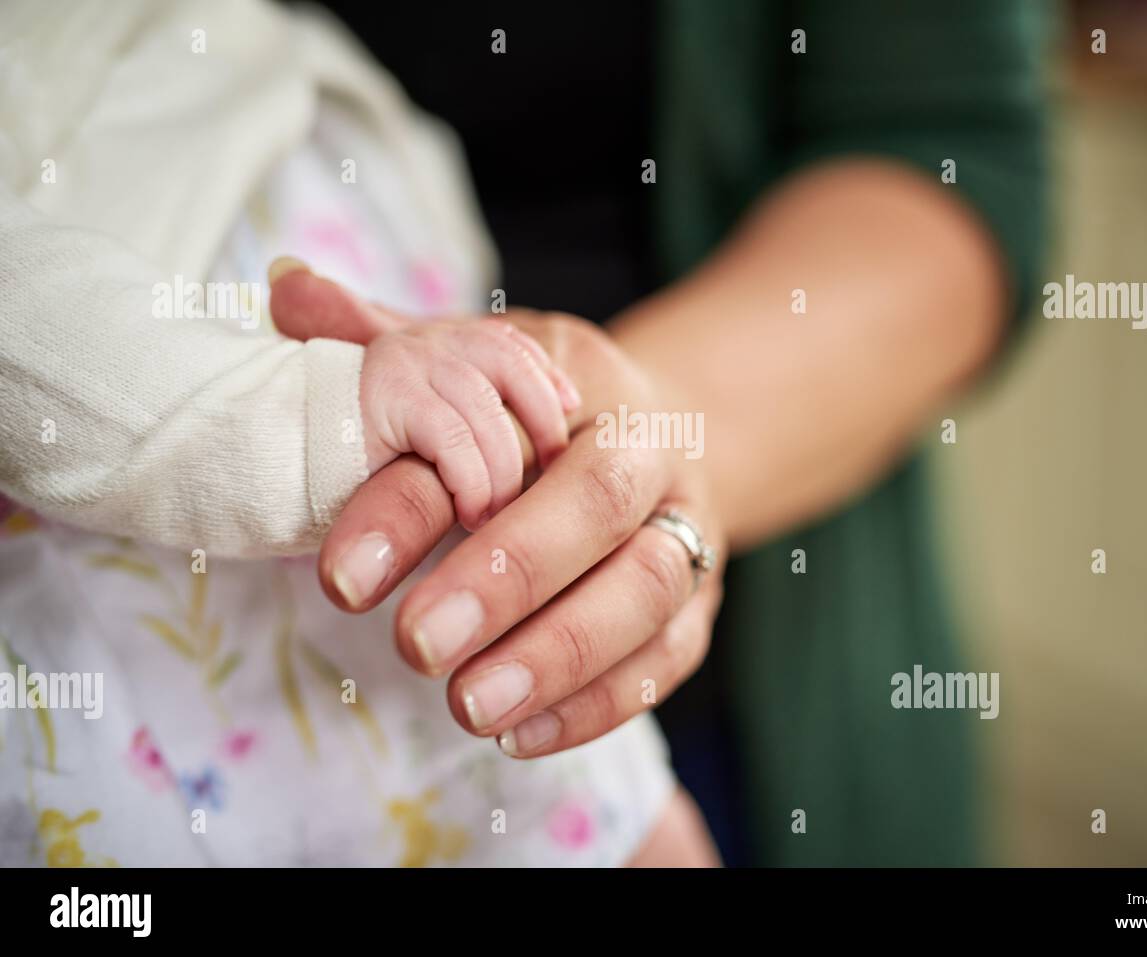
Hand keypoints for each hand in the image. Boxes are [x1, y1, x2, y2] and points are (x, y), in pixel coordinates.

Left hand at [270, 264, 726, 756]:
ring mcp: (688, 531)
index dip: (422, 501)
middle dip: (508, 577)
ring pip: (646, 591)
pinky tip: (520, 735)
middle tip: (418, 646)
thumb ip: (387, 339)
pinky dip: (599, 703)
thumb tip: (287, 288)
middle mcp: (651, 452)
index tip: (346, 573)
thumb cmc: (550, 408)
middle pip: (596, 507)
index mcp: (586, 381)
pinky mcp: (698, 607)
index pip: (501, 433)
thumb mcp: (476, 362)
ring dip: (559, 654)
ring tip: (470, 706)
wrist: (674, 438)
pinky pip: (666, 660)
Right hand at [361, 318, 580, 529]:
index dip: (544, 378)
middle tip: (554, 474)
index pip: (508, 343)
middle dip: (540, 420)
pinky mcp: (381, 396)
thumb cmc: (353, 459)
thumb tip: (524, 401)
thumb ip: (466, 417)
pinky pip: (451, 435)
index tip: (572, 414)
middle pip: (506, 363)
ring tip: (498, 513)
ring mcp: (399, 362)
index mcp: (433, 341)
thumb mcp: (423, 433)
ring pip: (482, 407)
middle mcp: (417, 340)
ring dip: (500, 468)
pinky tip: (472, 512)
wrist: (266, 455)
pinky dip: (472, 478)